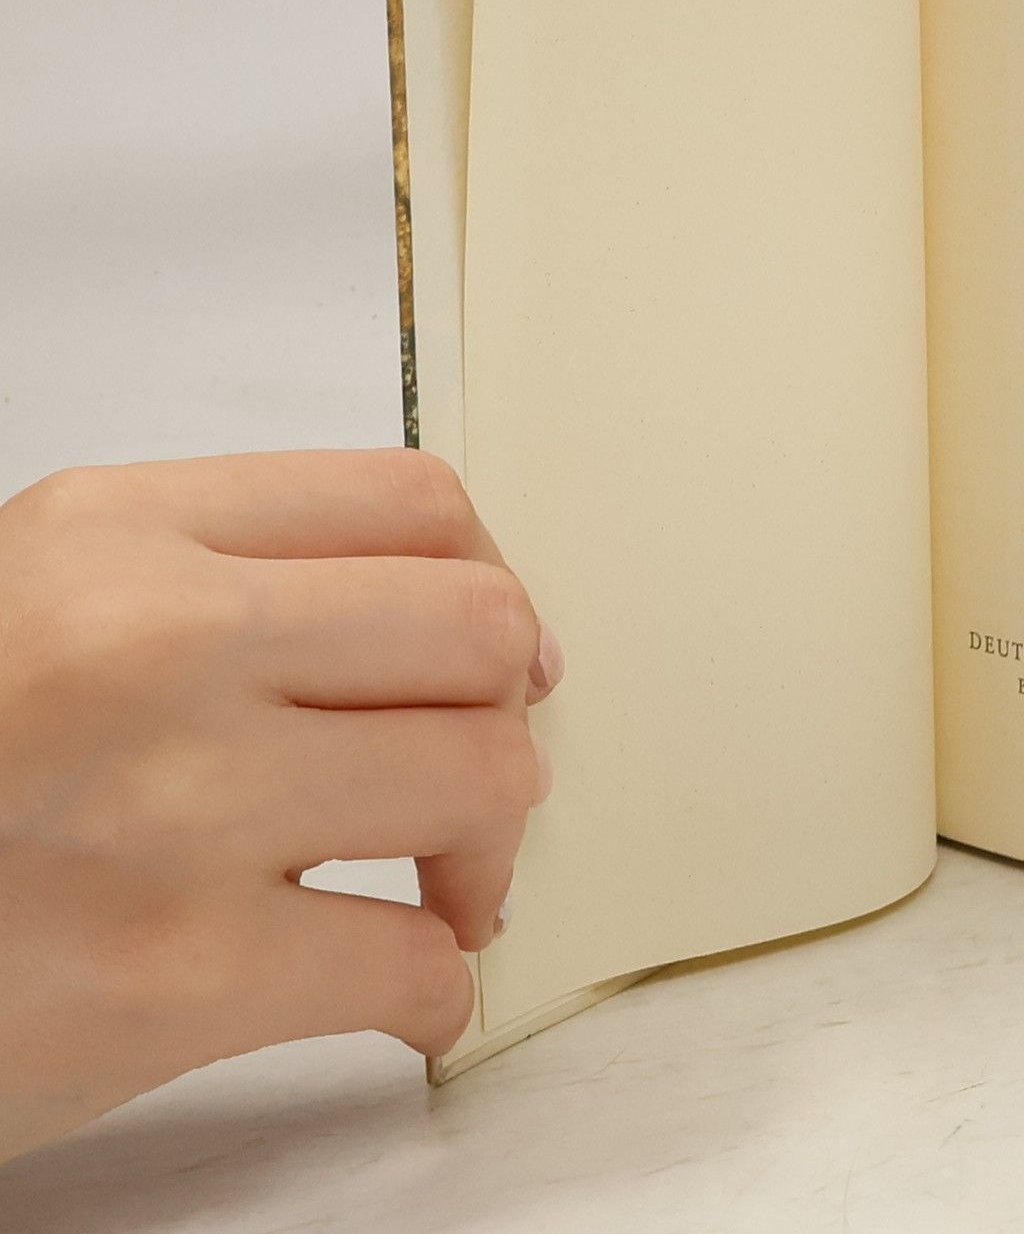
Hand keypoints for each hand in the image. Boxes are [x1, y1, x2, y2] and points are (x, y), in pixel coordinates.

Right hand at [0, 449, 559, 1161]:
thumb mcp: (39, 606)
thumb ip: (220, 583)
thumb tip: (444, 625)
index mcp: (118, 534)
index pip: (411, 500)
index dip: (493, 579)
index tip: (503, 654)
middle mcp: (152, 642)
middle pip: (478, 629)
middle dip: (506, 713)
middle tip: (471, 779)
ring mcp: (172, 804)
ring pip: (481, 781)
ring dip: (485, 855)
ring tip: (439, 893)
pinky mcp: (170, 974)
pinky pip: (411, 964)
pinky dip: (434, 991)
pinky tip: (397, 994)